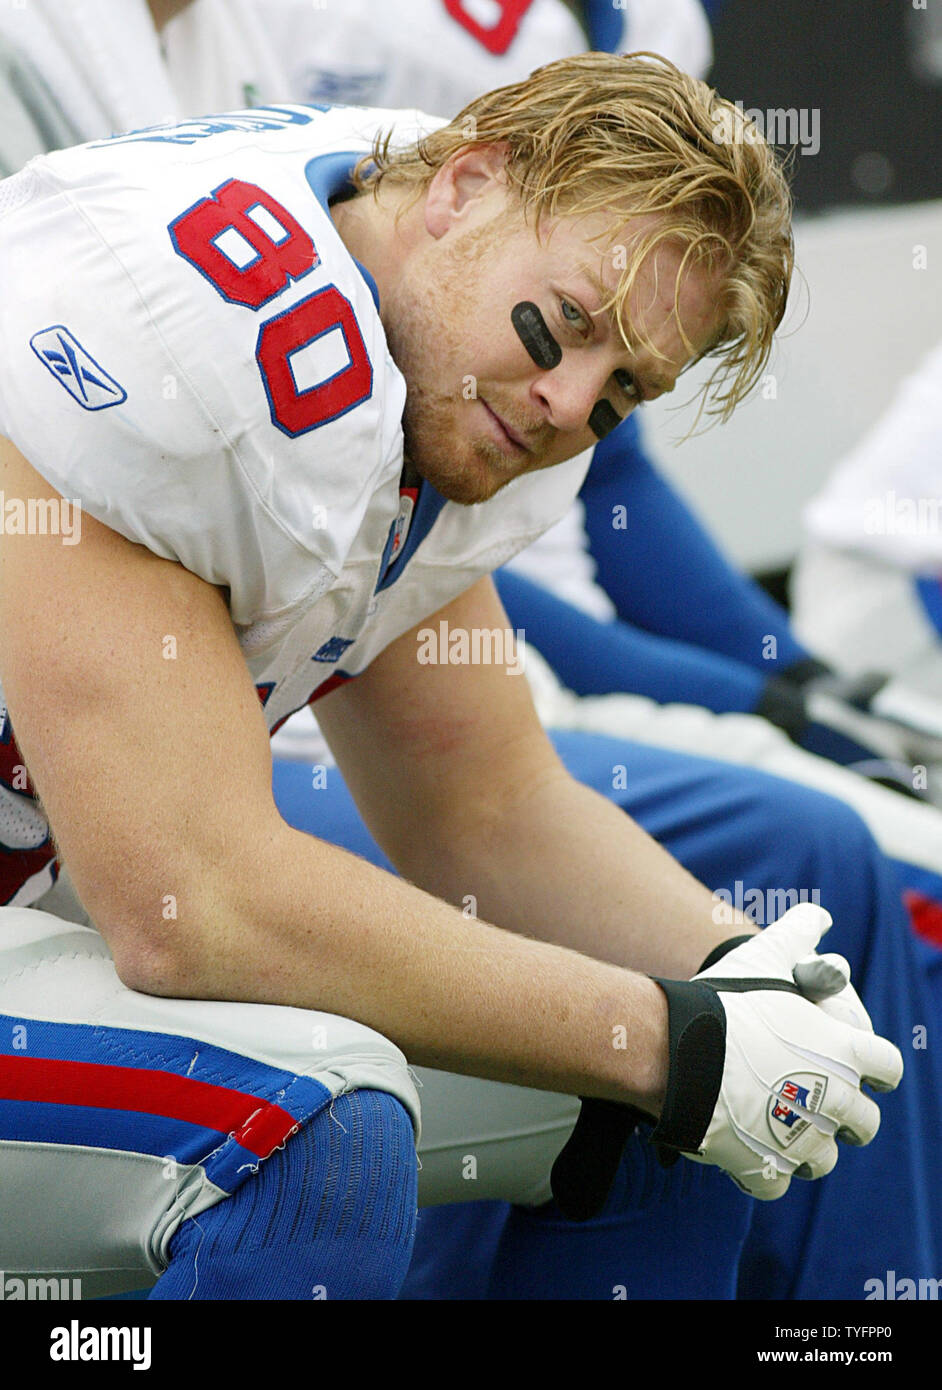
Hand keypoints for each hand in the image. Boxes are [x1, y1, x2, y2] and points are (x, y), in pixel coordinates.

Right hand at [662, 904, 902, 1198]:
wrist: (680, 1049)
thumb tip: (818, 914)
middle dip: (845, 1117)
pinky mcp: (766, 1170)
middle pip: (864, 1124)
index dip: (874, 1069)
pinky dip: (760, 1171)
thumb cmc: (727, 1000)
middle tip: (815, 1101)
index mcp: (846, 1052)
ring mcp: (802, 1140)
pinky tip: (743, 1149)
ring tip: (777, 1129)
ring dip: (805, 1147)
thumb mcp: (766, 953)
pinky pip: (773, 1183)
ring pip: (822, 1159)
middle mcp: (836, 1100)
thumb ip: (799, 932)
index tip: (859, 1068)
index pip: (888, 1068)